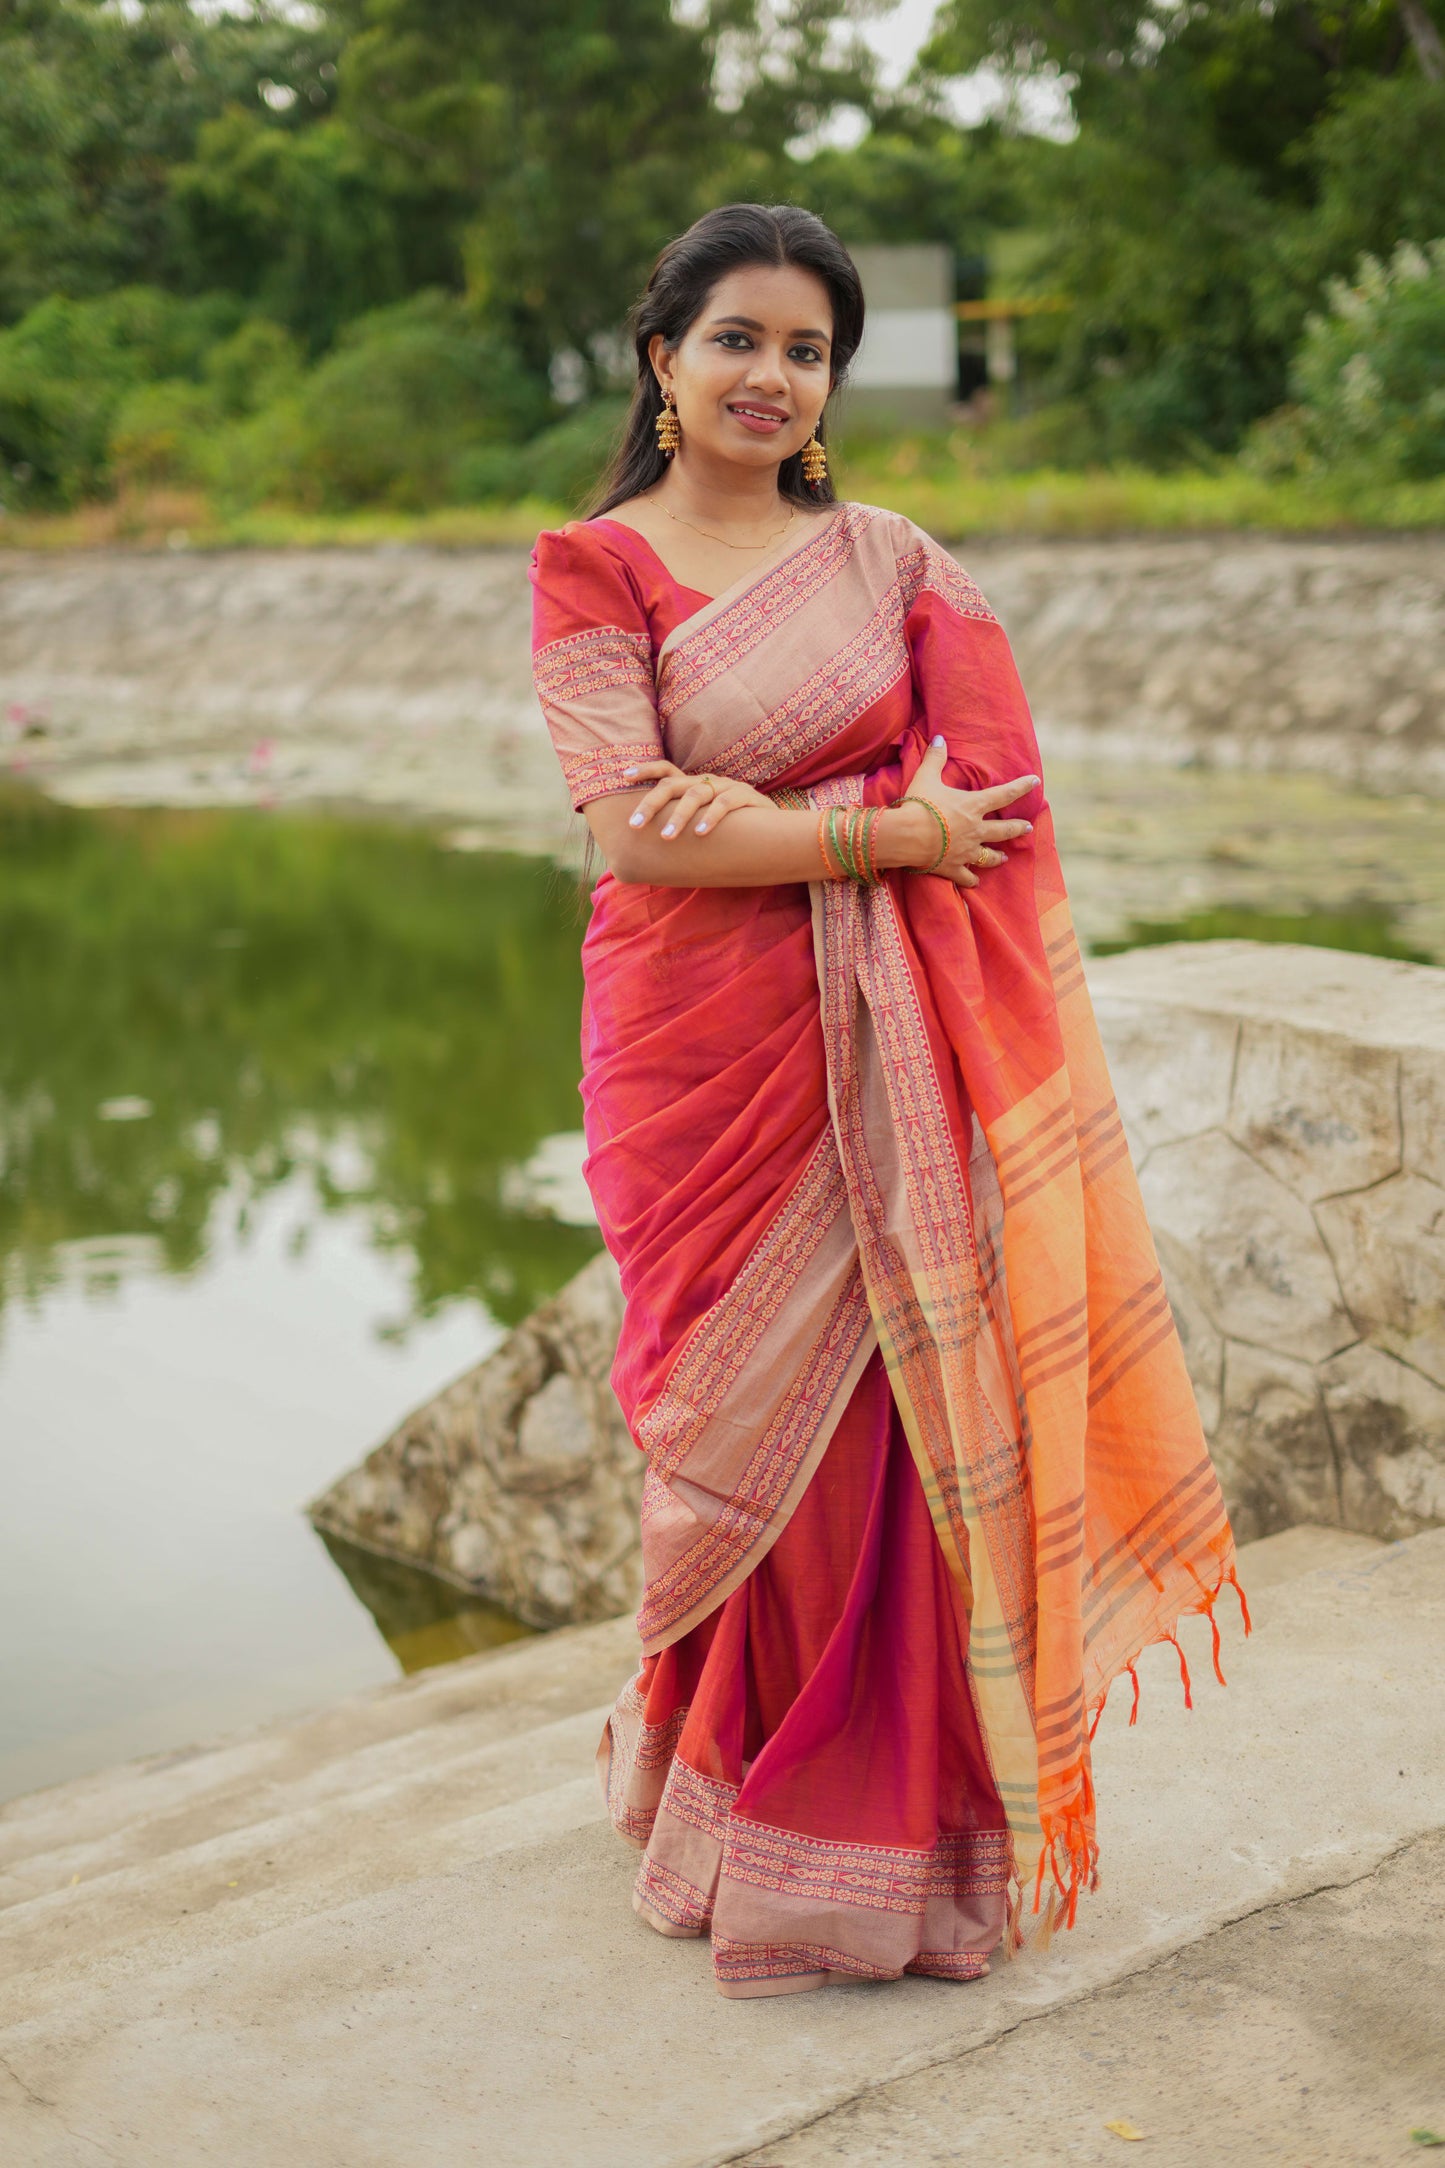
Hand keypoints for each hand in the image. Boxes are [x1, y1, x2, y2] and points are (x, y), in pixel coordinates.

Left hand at [622, 758, 773, 839]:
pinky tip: (701, 833)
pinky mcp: (748, 797)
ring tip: (666, 836)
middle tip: (634, 825)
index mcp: (696, 785)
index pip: (666, 770)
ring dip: (679, 817)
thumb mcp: (704, 821)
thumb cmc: (733, 830)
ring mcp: (728, 787)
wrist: (775, 831)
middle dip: (651, 803)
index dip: (645, 770)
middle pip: (673, 785)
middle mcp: (709, 781)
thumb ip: (681, 822)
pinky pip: (727, 803)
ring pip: (697, 795)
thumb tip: (648, 840)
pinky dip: (712, 818)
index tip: (623, 776)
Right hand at [894, 738, 1036, 887]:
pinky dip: (972, 880)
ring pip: (989, 857)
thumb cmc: (918, 804)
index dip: (1021, 787)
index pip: (1004, 794)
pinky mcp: (953, 868)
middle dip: (1018, 828)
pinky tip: (975, 881)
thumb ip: (935, 759)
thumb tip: (939, 738)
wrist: (907, 836)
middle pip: (1004, 831)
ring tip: (1004, 858)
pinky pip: (968, 877)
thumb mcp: (926, 777)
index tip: (1035, 781)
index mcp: (972, 806)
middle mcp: (975, 830)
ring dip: (998, 857)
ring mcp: (966, 851)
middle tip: (1028, 827)